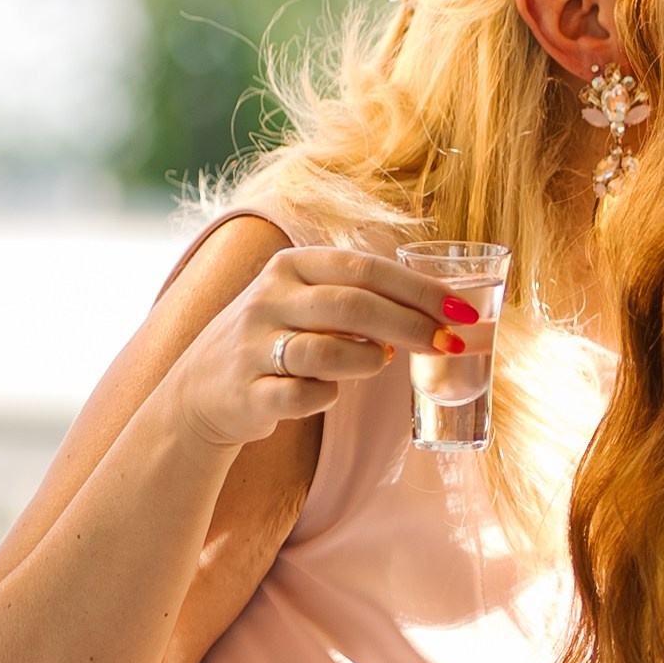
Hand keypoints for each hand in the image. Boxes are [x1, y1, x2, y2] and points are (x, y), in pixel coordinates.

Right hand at [164, 246, 459, 451]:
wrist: (199, 391)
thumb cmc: (276, 340)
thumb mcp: (306, 301)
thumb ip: (362, 297)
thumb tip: (442, 310)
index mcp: (290, 266)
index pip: (365, 268)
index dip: (419, 290)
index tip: (463, 311)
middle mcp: (268, 299)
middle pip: (352, 306)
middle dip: (411, 326)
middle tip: (451, 345)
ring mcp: (252, 346)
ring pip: (325, 351)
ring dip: (368, 361)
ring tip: (381, 363)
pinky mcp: (247, 393)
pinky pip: (301, 395)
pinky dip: (324, 396)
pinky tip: (327, 392)